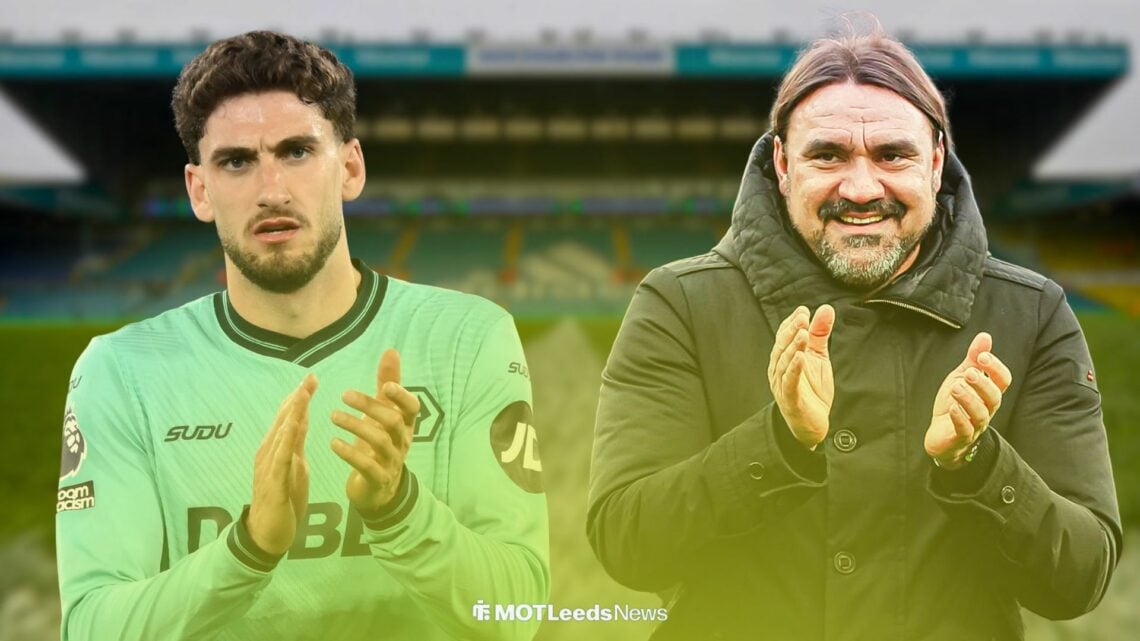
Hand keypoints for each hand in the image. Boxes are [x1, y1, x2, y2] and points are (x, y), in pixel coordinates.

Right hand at [247, 374, 316, 555]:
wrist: (266, 535)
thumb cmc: (282, 502)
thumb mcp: (294, 468)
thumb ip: (296, 444)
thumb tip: (302, 420)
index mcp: (276, 450)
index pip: (288, 419)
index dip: (299, 398)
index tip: (311, 378)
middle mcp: (269, 454)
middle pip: (284, 421)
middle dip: (296, 399)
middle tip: (309, 377)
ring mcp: (269, 468)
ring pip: (281, 435)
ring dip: (292, 414)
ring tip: (303, 394)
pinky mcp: (274, 484)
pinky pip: (280, 459)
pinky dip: (286, 441)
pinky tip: (294, 427)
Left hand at [331, 349, 420, 512]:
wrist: (378, 489)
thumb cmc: (380, 444)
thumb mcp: (385, 413)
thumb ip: (388, 383)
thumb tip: (391, 351)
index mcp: (405, 424)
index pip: (413, 408)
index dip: (402, 397)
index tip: (386, 386)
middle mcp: (402, 442)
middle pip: (392, 422)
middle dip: (370, 407)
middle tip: (344, 395)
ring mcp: (391, 462)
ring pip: (379, 442)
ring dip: (355, 426)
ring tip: (333, 416)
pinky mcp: (378, 479)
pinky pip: (366, 466)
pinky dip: (349, 453)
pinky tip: (333, 442)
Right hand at [768, 305, 835, 449]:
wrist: (810, 424)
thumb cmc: (811, 390)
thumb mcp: (819, 358)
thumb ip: (820, 334)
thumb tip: (826, 309)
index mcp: (783, 358)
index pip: (784, 336)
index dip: (792, 323)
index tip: (803, 310)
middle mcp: (778, 369)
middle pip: (781, 346)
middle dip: (791, 331)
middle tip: (803, 318)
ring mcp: (782, 384)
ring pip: (784, 362)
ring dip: (794, 347)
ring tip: (804, 334)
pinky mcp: (790, 398)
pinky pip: (790, 382)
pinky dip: (794, 369)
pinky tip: (801, 358)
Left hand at [925, 332, 1011, 469]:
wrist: (940, 435)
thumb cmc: (955, 404)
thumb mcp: (961, 378)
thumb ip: (973, 359)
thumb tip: (985, 336)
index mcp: (988, 394)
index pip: (1003, 381)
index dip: (995, 369)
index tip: (982, 356)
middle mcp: (986, 410)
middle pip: (994, 398)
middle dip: (983, 384)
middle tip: (968, 373)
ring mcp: (975, 426)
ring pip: (980, 415)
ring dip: (969, 399)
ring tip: (955, 387)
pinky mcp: (960, 438)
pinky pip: (965, 431)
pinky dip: (960, 419)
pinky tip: (952, 408)